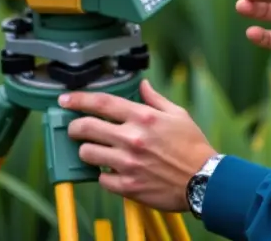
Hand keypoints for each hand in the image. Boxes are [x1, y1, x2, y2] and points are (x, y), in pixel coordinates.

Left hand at [60, 79, 215, 212]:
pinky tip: (111, 171)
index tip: (66, 100)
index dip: (79, 99)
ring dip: (87, 151)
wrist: (205, 180)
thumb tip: (143, 85)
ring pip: (88, 154)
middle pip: (86, 127)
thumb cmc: (193, 147)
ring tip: (95, 151)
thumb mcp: (178, 115)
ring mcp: (128, 163)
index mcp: (143, 117)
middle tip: (75, 129)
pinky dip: (103, 175)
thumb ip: (155, 99)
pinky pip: (101, 179)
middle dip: (74, 127)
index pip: (102, 103)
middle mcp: (132, 138)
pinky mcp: (128, 185)